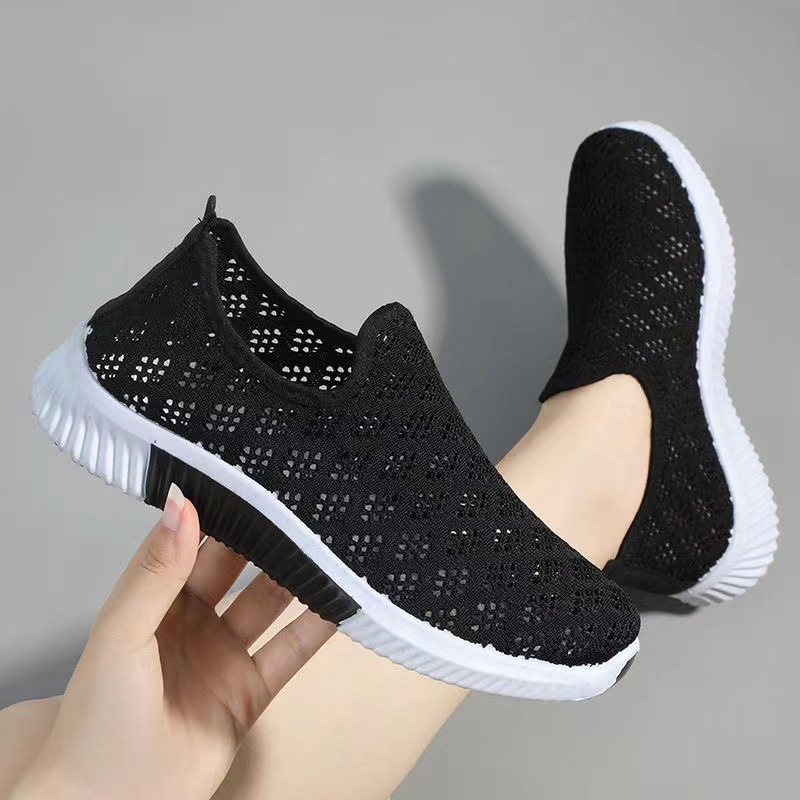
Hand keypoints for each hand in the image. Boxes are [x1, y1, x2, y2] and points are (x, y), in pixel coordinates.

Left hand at [12, 484, 334, 799]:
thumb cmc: (95, 723)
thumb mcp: (122, 633)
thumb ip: (156, 570)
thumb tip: (182, 503)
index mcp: (155, 601)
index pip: (193, 542)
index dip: (220, 512)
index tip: (251, 481)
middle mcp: (192, 623)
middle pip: (238, 568)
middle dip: (265, 539)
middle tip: (298, 507)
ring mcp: (223, 656)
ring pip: (269, 603)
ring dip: (296, 577)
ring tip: (326, 545)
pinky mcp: (250, 692)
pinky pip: (290, 651)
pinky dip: (316, 627)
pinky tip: (339, 602)